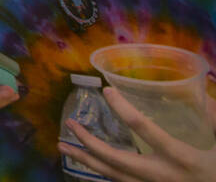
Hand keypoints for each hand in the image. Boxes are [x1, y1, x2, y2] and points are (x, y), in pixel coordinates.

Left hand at [60, 87, 215, 181]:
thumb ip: (213, 118)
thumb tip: (203, 92)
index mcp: (179, 156)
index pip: (144, 128)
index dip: (123, 108)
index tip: (106, 91)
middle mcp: (160, 174)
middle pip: (116, 159)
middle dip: (89, 142)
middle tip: (70, 125)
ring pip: (111, 175)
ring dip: (85, 160)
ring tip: (62, 146)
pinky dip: (98, 174)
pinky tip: (83, 165)